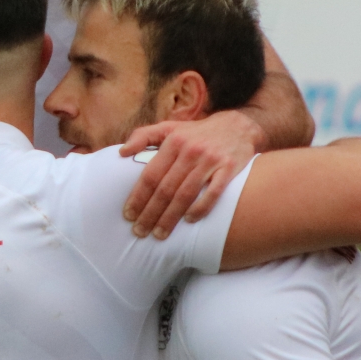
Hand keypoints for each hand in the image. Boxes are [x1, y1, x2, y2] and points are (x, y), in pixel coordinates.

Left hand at [120, 108, 264, 238]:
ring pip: (185, 194)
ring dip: (170, 217)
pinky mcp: (229, 168)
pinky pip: (213, 193)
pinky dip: (200, 208)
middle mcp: (190, 150)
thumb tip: (122, 153)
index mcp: (173, 141)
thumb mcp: (169, 127)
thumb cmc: (197, 132)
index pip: (151, 175)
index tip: (129, 215)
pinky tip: (189, 221)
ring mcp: (210, 160)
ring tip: (160, 233)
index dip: (138, 197)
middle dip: (150, 213)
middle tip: (140, 231)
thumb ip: (143, 136)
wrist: (238, 126)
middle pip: (166, 188)